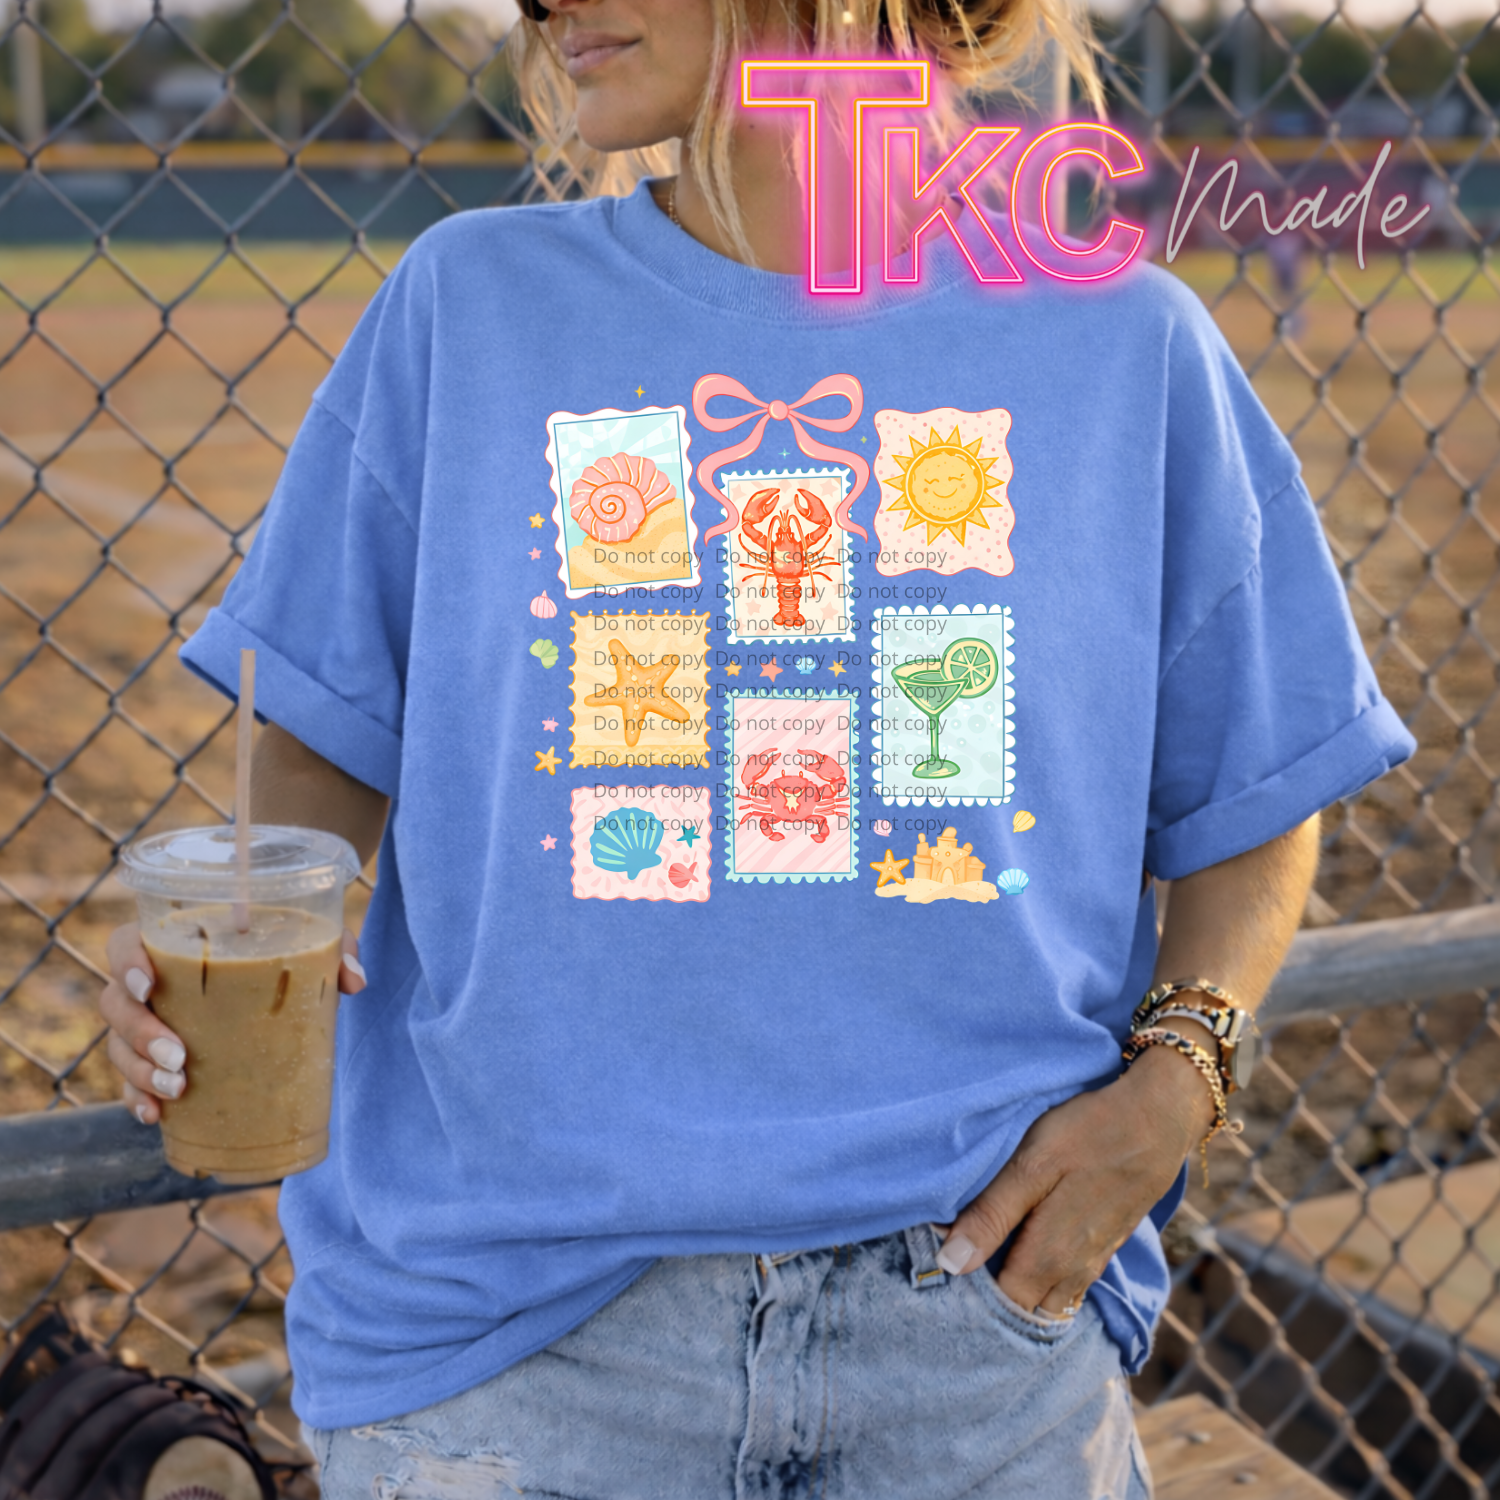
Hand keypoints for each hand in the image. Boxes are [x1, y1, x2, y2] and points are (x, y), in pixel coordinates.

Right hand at [99, 921, 367, 1126]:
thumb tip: (353, 979)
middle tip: (179, 1056)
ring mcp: (147, 1026)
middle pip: (115, 1003)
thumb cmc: (287, 960)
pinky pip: (129, 1083)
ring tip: (178, 1088)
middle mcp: (151, 985)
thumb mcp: (314, 949)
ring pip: (118, 1047)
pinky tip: (154, 1116)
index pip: (125, 943)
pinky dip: (136, 1099)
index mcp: (175, 945)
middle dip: (139, 1032)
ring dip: (138, 1072)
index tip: (149, 986)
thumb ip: (336, 951)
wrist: (284, 998)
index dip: (125, 962)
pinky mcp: (155, 1063)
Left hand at [935, 1041, 1216, 1316]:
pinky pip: (1069, 1284)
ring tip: (986, 1264)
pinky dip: (1044, 1282)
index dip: (970, 1299)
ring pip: (1050, 1301)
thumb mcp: (1032, 1165)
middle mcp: (1074, 1272)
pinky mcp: (1106, 1246)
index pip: (1001, 1308)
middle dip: (992, 1303)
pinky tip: (1023, 1254)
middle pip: (1026, 1311)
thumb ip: (992, 1215)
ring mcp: (1094, 1261)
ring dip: (1019, 1294)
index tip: (941, 1278)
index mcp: (1049, 1257)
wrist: (1159, 1117)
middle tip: (959, 1270)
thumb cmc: (1089, 1134)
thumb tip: (950, 1263)